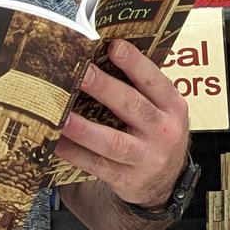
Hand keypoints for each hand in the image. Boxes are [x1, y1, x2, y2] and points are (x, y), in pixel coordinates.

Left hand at [55, 39, 189, 208]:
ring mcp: (146, 158)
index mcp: (173, 108)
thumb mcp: (162, 110)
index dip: (136, 63)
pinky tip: (56, 142)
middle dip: (104, 88)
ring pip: (113, 142)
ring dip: (85, 128)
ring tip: (62, 115)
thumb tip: (100, 54)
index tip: (114, 46)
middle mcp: (164, 132)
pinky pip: (97, 165)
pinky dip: (75, 154)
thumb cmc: (155, 134)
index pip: (155, 82)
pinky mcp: (127, 179)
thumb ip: (140, 87)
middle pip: (132, 107)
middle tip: (80, 73)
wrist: (164, 182)